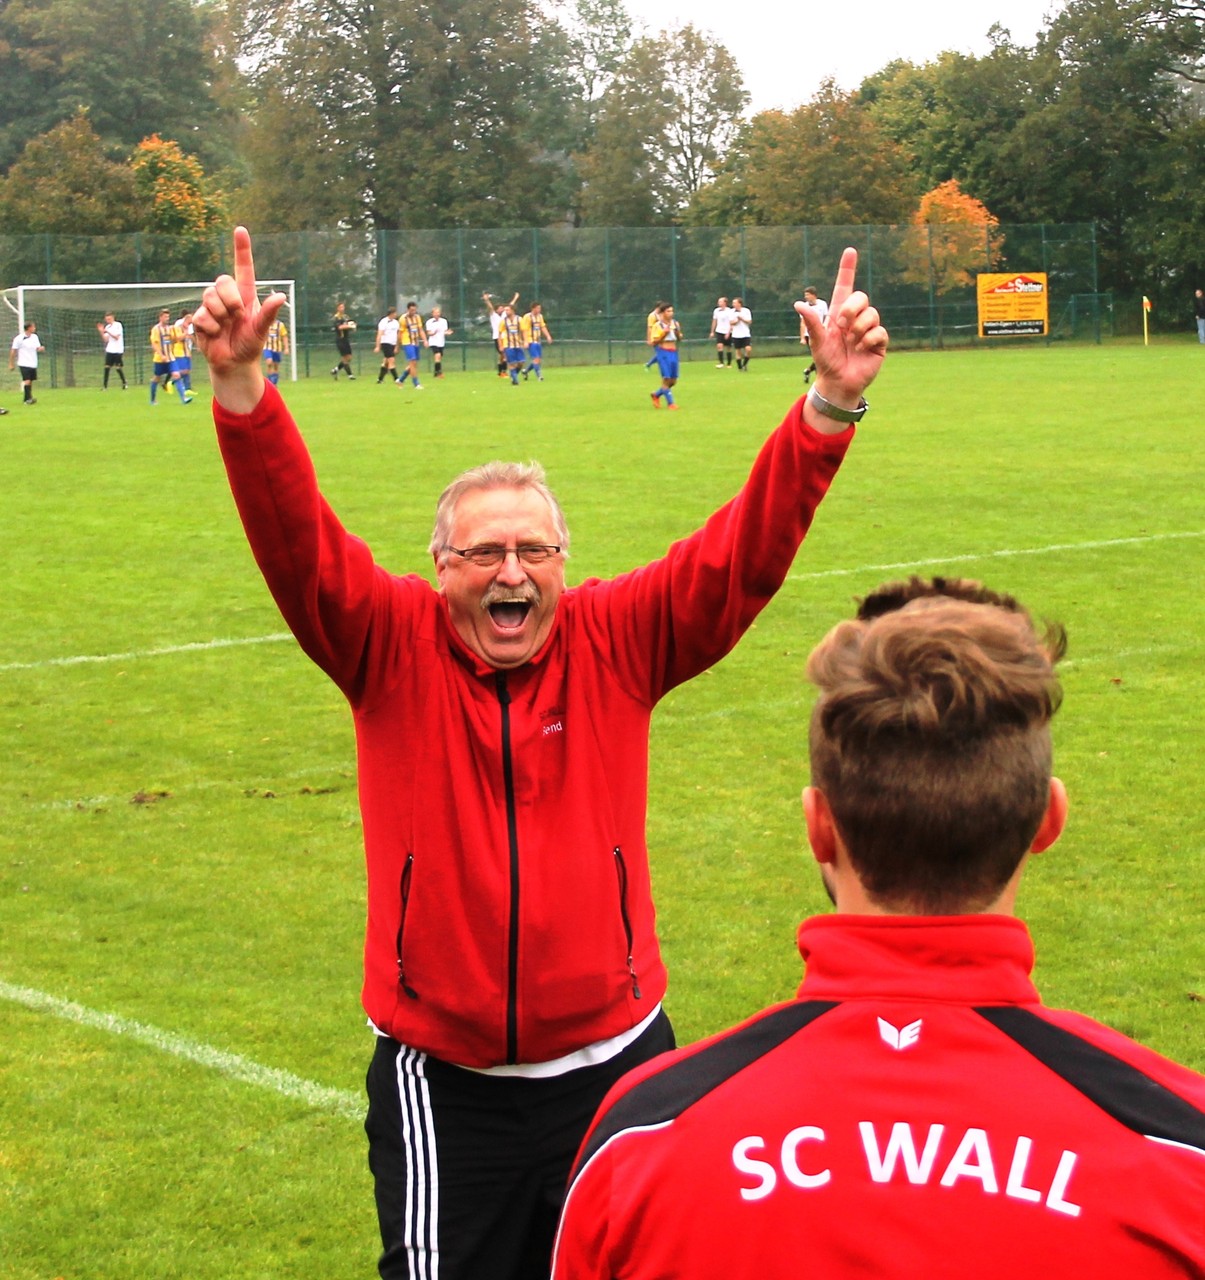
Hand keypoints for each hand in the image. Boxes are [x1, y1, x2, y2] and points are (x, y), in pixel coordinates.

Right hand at [192, 227, 285, 411]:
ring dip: (220, 314)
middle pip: (222, 281)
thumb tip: (281, 296)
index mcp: (245, 295)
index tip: (241, 230)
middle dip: (230, 299)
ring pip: (209, 296)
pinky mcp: (199, 318)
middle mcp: (227, 297)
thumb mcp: (261, 330)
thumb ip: (268, 313)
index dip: (241, 249)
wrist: (234, 363)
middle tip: (237, 316)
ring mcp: (212, 306)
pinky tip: (215, 335)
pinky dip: (211, 327)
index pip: (243, 268)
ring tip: (226, 327)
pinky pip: (201, 315)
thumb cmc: (250, 344)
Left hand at [795, 248, 887, 407]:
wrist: (838, 383)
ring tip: (851, 343)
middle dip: (852, 309)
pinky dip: (868, 340)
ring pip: (872, 314)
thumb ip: (812, 323)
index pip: (845, 287)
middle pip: (862, 297)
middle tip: (842, 326)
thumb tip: (798, 304)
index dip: (847, 269)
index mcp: (839, 314)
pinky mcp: (879, 342)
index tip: (850, 251)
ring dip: (858, 328)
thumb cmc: (826, 362)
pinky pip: (879, 331)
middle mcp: (855, 318)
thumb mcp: (817, 342)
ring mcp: (868, 329)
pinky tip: (860, 350)